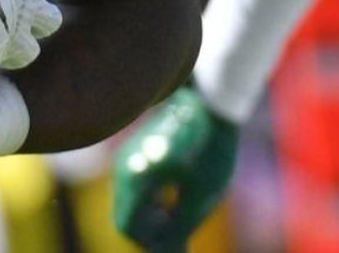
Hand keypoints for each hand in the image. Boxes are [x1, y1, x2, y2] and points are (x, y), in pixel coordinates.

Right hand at [113, 86, 239, 252]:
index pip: (129, 227)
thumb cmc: (210, 148)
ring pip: (131, 201)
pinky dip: (152, 198)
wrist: (213, 100)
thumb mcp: (201, 197)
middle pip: (128, 216)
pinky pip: (136, 184)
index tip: (179, 242)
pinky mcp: (137, 148)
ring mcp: (129, 156)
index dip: (151, 244)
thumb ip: (179, 229)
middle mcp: (125, 167)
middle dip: (152, 231)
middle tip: (184, 234)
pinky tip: (177, 193)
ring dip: (152, 215)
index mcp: (136, 179)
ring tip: (184, 213)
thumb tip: (168, 252)